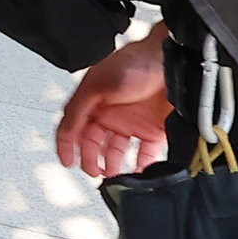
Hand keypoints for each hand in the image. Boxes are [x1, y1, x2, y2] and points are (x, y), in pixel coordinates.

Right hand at [55, 28, 174, 180]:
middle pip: (93, 143)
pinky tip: (137, 172)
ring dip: (112, 166)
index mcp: (93, 102)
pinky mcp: (153, 129)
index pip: (73, 128)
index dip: (66, 146)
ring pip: (116, 152)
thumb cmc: (135, 63)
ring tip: (112, 176)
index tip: (68, 162)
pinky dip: (141, 165)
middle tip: (93, 171)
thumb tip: (66, 134)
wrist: (171, 62)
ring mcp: (131, 122)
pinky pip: (145, 153)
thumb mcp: (97, 85)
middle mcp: (110, 114)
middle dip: (90, 160)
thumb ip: (78, 110)